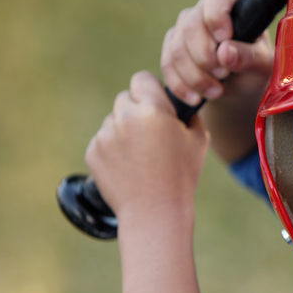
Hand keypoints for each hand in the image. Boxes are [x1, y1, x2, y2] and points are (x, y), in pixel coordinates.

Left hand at [85, 71, 209, 221]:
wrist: (155, 212)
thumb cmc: (182, 177)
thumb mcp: (199, 141)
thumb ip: (190, 114)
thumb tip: (181, 105)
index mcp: (153, 110)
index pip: (142, 79)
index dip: (149, 90)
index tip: (154, 102)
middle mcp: (125, 118)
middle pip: (124, 99)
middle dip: (136, 111)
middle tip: (149, 134)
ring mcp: (105, 135)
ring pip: (113, 121)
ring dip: (124, 131)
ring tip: (141, 157)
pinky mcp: (93, 152)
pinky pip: (103, 141)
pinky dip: (113, 150)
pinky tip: (129, 167)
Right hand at [161, 0, 273, 106]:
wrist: (239, 90)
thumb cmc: (256, 69)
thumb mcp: (262, 65)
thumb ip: (250, 57)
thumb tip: (225, 52)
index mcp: (234, 2)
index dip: (216, 17)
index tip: (224, 39)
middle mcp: (206, 10)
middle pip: (190, 25)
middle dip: (205, 57)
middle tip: (224, 74)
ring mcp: (186, 27)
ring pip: (177, 49)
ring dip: (195, 76)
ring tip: (216, 91)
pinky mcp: (173, 47)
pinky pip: (167, 65)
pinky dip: (182, 85)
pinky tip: (197, 98)